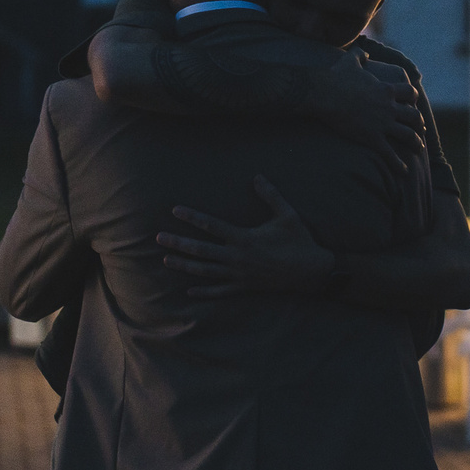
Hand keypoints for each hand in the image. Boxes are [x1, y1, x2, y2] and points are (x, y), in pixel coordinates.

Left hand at [159, 176, 336, 299]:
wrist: (311, 272)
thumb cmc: (299, 241)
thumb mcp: (287, 215)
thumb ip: (271, 195)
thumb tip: (258, 176)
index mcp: (245, 238)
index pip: (212, 225)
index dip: (192, 217)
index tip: (175, 211)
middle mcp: (238, 257)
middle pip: (201, 250)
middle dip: (178, 243)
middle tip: (158, 238)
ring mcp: (239, 274)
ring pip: (205, 270)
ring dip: (184, 265)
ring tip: (167, 260)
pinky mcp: (244, 287)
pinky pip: (220, 291)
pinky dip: (203, 292)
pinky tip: (189, 292)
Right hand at [316, 50, 423, 164]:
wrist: (325, 94)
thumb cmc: (336, 77)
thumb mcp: (351, 61)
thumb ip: (360, 55)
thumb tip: (364, 51)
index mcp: (386, 90)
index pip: (409, 94)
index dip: (413, 99)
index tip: (414, 104)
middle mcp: (389, 107)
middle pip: (414, 117)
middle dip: (419, 124)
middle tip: (421, 130)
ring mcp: (383, 124)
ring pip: (407, 136)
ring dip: (415, 143)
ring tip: (418, 150)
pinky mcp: (373, 138)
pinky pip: (390, 154)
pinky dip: (398, 164)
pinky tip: (404, 171)